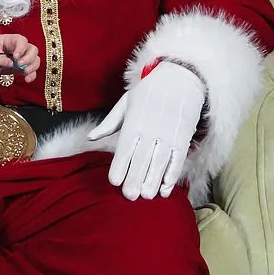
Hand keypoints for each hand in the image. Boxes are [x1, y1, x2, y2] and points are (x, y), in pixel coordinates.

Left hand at [0, 33, 39, 81]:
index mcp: (13, 40)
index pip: (22, 40)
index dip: (21, 48)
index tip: (15, 56)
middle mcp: (22, 48)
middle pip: (33, 50)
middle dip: (28, 58)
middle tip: (20, 64)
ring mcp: (24, 58)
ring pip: (35, 60)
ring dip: (32, 66)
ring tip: (25, 72)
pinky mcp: (24, 68)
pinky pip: (33, 72)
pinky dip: (32, 75)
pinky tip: (27, 80)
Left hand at [88, 61, 205, 200]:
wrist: (181, 78)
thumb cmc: (148, 91)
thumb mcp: (125, 102)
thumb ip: (108, 123)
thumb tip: (90, 138)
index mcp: (134, 122)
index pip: (126, 147)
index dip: (120, 165)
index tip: (114, 182)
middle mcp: (151, 130)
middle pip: (142, 158)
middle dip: (135, 178)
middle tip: (129, 196)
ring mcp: (169, 134)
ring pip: (160, 161)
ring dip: (154, 180)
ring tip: (146, 196)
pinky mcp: (183, 138)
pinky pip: (178, 160)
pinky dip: (172, 175)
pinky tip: (165, 189)